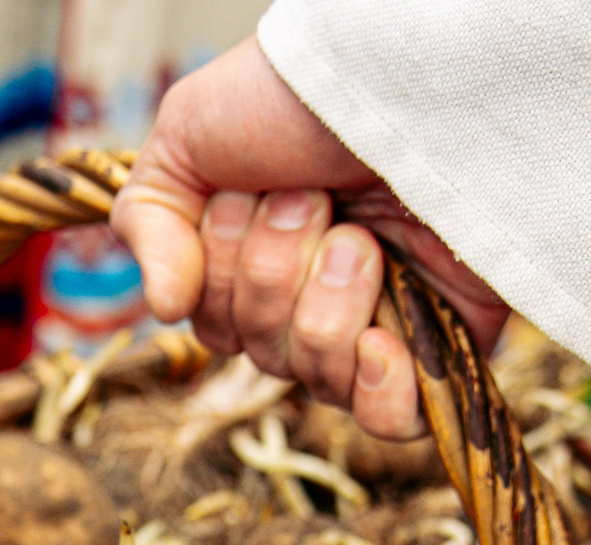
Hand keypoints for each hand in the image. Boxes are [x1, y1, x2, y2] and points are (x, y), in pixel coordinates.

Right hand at [110, 38, 509, 438]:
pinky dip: (378, 391)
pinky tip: (383, 342)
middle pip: (261, 353)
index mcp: (253, 258)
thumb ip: (150, 222)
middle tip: (315, 201)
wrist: (409, 78)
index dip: (221, 272)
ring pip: (317, 378)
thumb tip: (164, 310)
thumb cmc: (298, 94)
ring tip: (362, 238)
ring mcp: (377, 321)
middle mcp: (312, 295)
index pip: (213, 323)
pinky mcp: (440, 343)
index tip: (246, 196)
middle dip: (275, 274)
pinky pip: (390, 420)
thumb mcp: (189, 136)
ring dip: (328, 302)